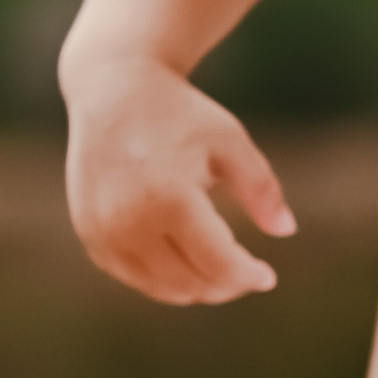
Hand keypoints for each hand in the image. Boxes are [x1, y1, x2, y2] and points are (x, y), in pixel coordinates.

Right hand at [62, 50, 296, 304]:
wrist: (112, 89)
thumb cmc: (180, 114)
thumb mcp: (230, 141)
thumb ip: (261, 188)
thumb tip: (286, 230)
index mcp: (169, 199)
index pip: (218, 265)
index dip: (248, 277)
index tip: (267, 277)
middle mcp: (129, 222)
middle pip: (190, 283)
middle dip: (224, 285)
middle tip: (245, 273)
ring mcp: (103, 232)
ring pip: (161, 288)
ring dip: (196, 287)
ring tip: (219, 269)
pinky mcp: (90, 235)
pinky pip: (133, 276)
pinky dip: (162, 279)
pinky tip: (184, 261)